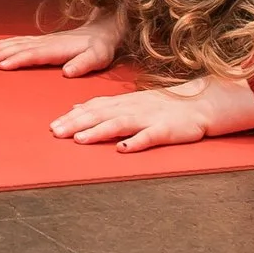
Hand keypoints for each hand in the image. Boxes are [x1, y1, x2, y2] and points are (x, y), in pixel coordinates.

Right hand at [0, 7, 121, 75]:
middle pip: (20, 47)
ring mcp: (43, 40)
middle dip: (1, 53)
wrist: (103, 29)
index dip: (18, 60)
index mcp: (58, 49)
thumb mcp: (97, 58)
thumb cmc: (100, 48)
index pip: (34, 55)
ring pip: (17, 43)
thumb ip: (83, 64)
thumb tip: (68, 72)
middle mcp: (47, 42)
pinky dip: (5, 42)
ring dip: (0, 48)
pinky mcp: (42, 40)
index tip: (2, 65)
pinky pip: (20, 40)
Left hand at [50, 75, 253, 151]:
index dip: (72, 117)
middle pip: (101, 115)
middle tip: (56, 134)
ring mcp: (149, 118)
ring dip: (99, 131)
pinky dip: (137, 142)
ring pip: (120, 124)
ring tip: (80, 139)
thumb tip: (74, 109)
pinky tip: (123, 150)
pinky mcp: (166, 130)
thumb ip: (103, 106)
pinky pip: (150, 137)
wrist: (201, 103)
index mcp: (123, 103)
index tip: (52, 126)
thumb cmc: (162, 106)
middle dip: (77, 124)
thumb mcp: (130, 102)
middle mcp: (132, 108)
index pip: (93, 108)